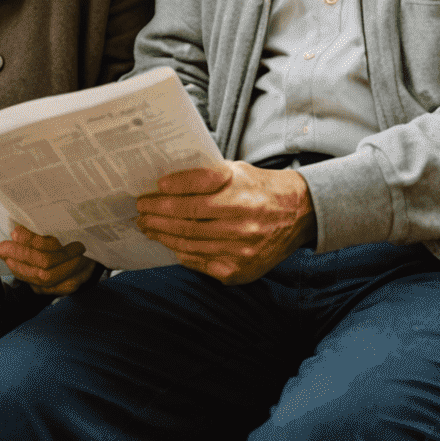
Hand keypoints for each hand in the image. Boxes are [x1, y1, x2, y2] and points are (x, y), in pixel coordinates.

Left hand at [0, 226, 97, 296]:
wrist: (97, 253)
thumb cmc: (77, 233)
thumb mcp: (65, 225)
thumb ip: (45, 227)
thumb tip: (20, 227)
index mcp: (80, 243)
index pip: (52, 247)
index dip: (32, 241)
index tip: (15, 232)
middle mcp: (79, 264)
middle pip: (46, 265)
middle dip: (21, 255)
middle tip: (3, 247)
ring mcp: (73, 280)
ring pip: (42, 279)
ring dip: (20, 267)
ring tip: (7, 256)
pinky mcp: (64, 290)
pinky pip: (41, 288)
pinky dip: (26, 277)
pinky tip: (16, 267)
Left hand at [136, 162, 315, 284]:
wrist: (298, 215)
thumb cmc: (261, 188)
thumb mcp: (236, 170)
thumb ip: (205, 177)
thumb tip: (165, 185)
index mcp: (239, 190)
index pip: (192, 191)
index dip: (167, 192)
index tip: (152, 190)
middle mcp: (241, 220)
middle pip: (185, 220)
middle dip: (156, 216)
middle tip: (141, 212)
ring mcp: (241, 249)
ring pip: (189, 243)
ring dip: (163, 236)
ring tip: (149, 228)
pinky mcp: (240, 270)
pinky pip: (201, 262)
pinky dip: (183, 253)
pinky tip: (172, 245)